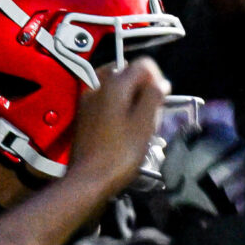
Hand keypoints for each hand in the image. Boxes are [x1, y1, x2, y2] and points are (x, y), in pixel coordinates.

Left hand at [69, 57, 170, 190]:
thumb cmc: (120, 154)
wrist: (88, 180)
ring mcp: (88, 100)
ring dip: (131, 98)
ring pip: (116, 87)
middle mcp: (98, 85)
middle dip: (144, 88)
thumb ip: (154, 97)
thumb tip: (161, 82)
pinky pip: (105, 100)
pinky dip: (118, 106)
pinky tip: (123, 127)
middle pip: (128, 73)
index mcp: (115, 84)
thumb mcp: (144, 124)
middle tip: (152, 113)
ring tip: (139, 121)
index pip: (143, 64)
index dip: (157, 78)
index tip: (161, 101)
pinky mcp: (84, 115)